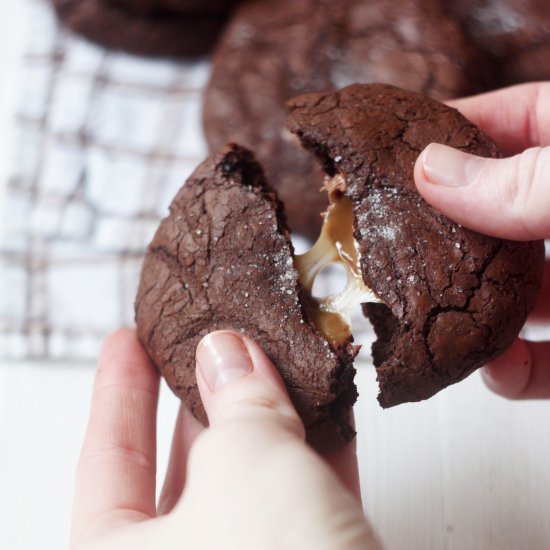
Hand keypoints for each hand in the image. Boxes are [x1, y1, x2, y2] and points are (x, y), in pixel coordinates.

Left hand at [70, 329, 378, 549]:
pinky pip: (302, 500)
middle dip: (207, 394)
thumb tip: (227, 352)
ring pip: (251, 479)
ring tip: (279, 361)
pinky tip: (331, 410)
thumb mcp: (246, 465)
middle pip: (184, 462)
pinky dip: (317, 453)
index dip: (119, 387)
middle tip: (217, 343)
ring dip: (273, 417)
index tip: (129, 340)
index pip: (107, 456)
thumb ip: (235, 400)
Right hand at [414, 82, 549, 399]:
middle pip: (494, 217)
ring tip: (422, 318)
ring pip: (508, 297)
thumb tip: (433, 170)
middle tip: (385, 237)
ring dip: (465, 315)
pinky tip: (494, 371)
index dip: (453, 127)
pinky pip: (542, 363)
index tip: (396, 142)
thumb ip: (531, 180)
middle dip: (440, 231)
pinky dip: (513, 373)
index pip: (517, 122)